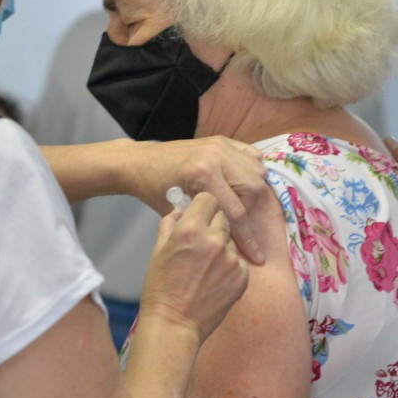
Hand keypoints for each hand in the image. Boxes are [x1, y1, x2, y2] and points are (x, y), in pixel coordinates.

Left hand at [132, 136, 267, 264]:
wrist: (140, 162)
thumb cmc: (154, 191)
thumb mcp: (178, 213)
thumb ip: (206, 223)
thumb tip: (233, 242)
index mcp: (202, 175)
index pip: (235, 212)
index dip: (248, 239)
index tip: (257, 257)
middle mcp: (216, 157)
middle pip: (253, 188)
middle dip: (254, 213)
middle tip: (247, 227)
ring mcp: (221, 146)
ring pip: (256, 171)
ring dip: (256, 192)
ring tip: (247, 208)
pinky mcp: (222, 140)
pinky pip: (251, 155)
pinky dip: (254, 171)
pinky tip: (247, 185)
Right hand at [141, 192, 248, 342]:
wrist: (174, 324)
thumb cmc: (160, 288)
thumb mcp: (157, 250)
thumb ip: (170, 223)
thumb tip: (180, 209)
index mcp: (190, 230)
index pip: (208, 198)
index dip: (202, 205)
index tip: (199, 214)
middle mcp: (214, 241)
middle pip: (223, 216)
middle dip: (212, 224)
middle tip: (200, 243)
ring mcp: (230, 259)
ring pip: (231, 239)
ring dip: (221, 246)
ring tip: (205, 267)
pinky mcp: (242, 277)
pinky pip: (238, 260)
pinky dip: (229, 266)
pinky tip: (213, 280)